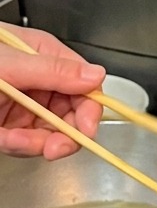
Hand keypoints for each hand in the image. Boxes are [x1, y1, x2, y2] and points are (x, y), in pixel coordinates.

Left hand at [0, 24, 105, 159]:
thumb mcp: (9, 63)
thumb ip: (53, 70)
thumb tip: (97, 75)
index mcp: (46, 58)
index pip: (85, 85)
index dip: (90, 110)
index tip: (87, 130)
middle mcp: (39, 82)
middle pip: (71, 114)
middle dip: (64, 135)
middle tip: (54, 149)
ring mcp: (24, 104)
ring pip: (48, 134)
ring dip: (33, 143)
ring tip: (12, 139)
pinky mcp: (7, 124)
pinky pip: (23, 143)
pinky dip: (15, 146)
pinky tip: (4, 138)